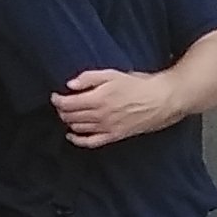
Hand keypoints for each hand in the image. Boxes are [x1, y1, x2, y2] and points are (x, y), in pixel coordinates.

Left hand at [53, 68, 176, 148]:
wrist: (160, 100)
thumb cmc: (138, 84)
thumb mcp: (113, 74)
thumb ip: (89, 78)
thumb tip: (70, 85)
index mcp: (98, 98)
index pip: (68, 103)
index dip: (58, 100)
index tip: (55, 96)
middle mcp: (99, 115)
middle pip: (71, 116)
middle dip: (62, 110)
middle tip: (62, 104)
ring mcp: (106, 128)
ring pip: (79, 128)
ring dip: (69, 122)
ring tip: (68, 115)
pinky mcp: (114, 136)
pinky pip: (91, 142)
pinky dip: (78, 140)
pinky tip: (72, 136)